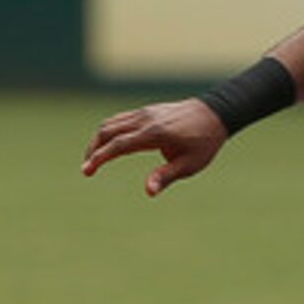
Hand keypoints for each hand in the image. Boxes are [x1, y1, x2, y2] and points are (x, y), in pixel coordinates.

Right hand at [82, 100, 230, 197]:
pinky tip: (109, 145)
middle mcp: (146, 120)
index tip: (87, 171)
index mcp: (154, 134)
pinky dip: (108, 131)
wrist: (216, 113)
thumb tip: (148, 191)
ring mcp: (145, 113)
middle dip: (93, 150)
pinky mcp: (147, 111)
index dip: (99, 158)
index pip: (118, 145)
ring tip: (94, 159)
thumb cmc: (204, 142)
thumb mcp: (190, 164)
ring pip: (111, 123)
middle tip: (87, 169)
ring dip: (98, 140)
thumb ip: (166, 176)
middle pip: (107, 132)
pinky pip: (120, 120)